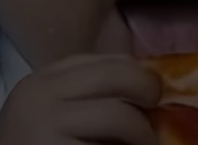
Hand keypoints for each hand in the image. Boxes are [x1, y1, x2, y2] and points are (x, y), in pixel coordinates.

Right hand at [0, 54, 160, 144]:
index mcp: (40, 81)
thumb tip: (147, 84)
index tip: (148, 89)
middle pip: (117, 74)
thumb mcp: (48, 112)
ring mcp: (45, 125)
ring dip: (143, 133)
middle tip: (156, 108)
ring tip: (146, 144)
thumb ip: (84, 95)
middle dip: (146, 89)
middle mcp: (40, 96)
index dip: (135, 71)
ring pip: (120, 115)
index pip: (103, 60)